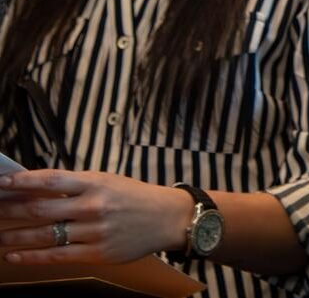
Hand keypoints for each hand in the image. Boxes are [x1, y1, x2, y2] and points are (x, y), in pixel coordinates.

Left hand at [0, 169, 190, 264]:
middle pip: (41, 209)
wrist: (166, 218)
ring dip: (14, 235)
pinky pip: (55, 256)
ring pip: (43, 235)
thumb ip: (76, 186)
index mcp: (96, 182)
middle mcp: (92, 206)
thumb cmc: (134, 197)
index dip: (24, 181)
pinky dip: (30, 256)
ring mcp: (93, 231)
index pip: (52, 179)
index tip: (2, 182)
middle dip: (11, 210)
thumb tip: (38, 190)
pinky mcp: (95, 253)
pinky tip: (14, 254)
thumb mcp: (108, 181)